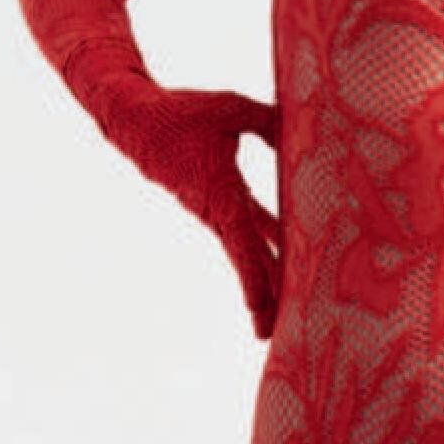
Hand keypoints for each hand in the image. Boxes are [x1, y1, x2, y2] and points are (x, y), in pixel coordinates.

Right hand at [114, 83, 285, 336]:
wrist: (138, 123)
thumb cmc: (181, 115)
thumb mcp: (230, 109)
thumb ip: (268, 121)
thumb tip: (305, 129)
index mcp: (221, 194)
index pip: (244, 245)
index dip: (256, 279)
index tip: (262, 310)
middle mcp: (219, 212)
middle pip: (248, 264)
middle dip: (264, 299)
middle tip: (280, 334)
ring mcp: (218, 213)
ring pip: (249, 254)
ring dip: (268, 283)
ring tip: (287, 315)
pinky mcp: (220, 206)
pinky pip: (248, 236)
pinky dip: (266, 254)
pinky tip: (287, 267)